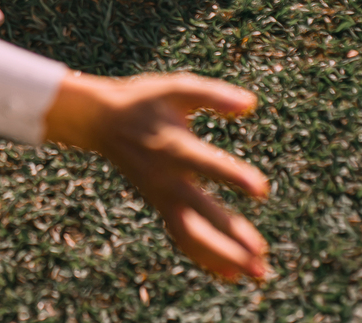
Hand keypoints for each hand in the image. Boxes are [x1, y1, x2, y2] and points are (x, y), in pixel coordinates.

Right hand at [45, 72, 269, 280]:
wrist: (100, 121)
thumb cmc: (143, 101)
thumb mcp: (175, 88)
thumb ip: (212, 94)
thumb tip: (252, 103)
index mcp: (173, 146)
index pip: (205, 164)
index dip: (232, 176)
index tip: (261, 190)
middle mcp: (167, 177)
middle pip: (199, 212)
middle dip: (229, 234)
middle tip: (260, 255)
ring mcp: (162, 195)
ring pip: (191, 233)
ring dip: (223, 256)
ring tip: (258, 273)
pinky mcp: (160, 204)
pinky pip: (182, 236)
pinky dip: (205, 256)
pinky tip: (232, 273)